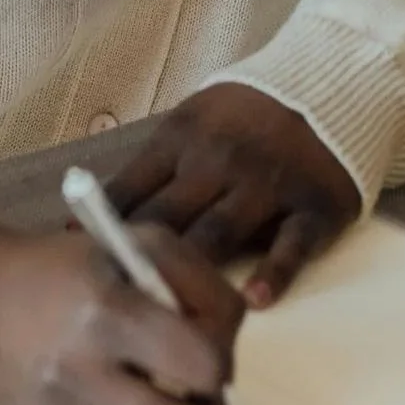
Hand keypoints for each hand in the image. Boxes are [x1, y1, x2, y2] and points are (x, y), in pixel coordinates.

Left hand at [104, 82, 359, 308]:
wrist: (326, 85)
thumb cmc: (243, 117)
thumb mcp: (191, 125)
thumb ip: (151, 171)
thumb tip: (86, 227)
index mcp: (180, 139)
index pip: (130, 191)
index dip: (100, 234)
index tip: (78, 271)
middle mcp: (219, 161)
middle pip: (168, 219)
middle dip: (139, 265)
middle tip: (115, 312)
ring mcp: (267, 183)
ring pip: (220, 233)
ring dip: (193, 274)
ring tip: (171, 318)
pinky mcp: (312, 206)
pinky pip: (291, 243)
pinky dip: (274, 272)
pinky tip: (254, 300)